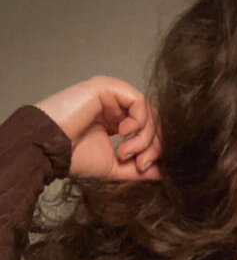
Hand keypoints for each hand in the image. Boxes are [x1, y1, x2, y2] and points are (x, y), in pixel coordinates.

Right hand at [34, 75, 161, 180]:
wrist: (51, 149)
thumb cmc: (73, 157)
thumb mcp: (113, 167)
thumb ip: (137, 168)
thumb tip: (161, 172)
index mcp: (114, 121)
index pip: (146, 129)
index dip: (153, 148)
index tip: (144, 167)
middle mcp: (114, 106)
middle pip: (151, 120)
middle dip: (152, 145)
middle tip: (141, 163)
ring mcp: (110, 95)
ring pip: (147, 111)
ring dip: (144, 137)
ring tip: (125, 152)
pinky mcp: (106, 87)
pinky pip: (138, 101)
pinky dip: (138, 121)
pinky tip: (123, 133)